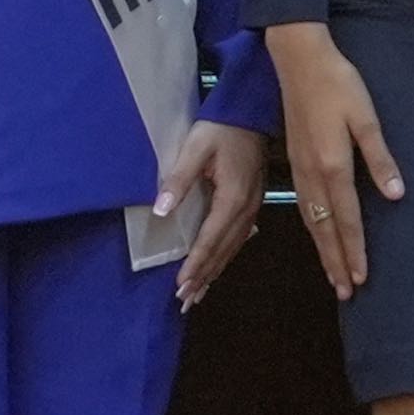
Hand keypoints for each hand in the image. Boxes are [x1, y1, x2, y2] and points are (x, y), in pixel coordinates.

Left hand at [158, 120, 269, 308]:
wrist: (250, 115)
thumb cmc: (220, 129)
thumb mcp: (195, 148)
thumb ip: (178, 179)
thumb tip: (161, 210)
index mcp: (232, 199)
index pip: (210, 239)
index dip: (196, 264)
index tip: (181, 285)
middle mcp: (246, 210)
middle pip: (223, 251)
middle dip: (204, 276)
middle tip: (185, 299)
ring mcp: (252, 210)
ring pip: (231, 249)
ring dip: (213, 271)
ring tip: (197, 293)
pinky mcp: (251, 206)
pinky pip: (237, 240)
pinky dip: (223, 258)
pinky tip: (215, 268)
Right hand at [266, 22, 402, 299]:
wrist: (297, 58)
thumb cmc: (338, 84)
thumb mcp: (366, 117)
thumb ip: (380, 158)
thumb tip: (397, 196)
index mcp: (332, 165)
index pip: (347, 218)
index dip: (355, 249)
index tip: (362, 279)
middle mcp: (312, 173)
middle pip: (325, 227)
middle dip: (336, 260)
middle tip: (346, 293)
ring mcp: (299, 167)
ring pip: (311, 220)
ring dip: (323, 250)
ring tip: (333, 276)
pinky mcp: (294, 159)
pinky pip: (302, 206)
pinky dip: (312, 229)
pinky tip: (317, 235)